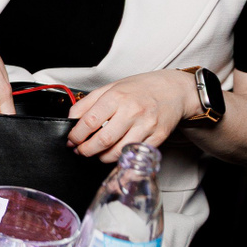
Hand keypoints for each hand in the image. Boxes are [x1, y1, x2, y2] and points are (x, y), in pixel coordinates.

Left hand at [67, 70, 199, 160]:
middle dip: (86, 150)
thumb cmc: (141, 88)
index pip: (89, 122)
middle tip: (80, 151)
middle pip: (102, 140)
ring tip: (96, 153)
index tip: (71, 140)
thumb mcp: (111, 87)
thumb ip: (88, 103)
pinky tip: (114, 153)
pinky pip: (134, 154)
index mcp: (117, 97)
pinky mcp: (158, 137)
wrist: (174, 90)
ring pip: (118, 152)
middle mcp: (132, 111)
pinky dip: (120, 158)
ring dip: (101, 157)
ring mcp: (146, 126)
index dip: (76, 136)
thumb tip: (71, 120)